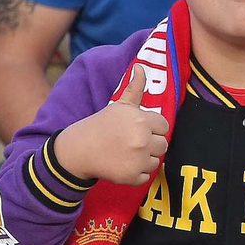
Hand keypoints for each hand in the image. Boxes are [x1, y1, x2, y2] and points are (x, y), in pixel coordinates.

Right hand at [52, 65, 170, 184]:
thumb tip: (140, 67)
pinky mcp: (133, 177)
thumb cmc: (102, 125)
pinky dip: (137, 173)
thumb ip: (134, 88)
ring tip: (127, 153)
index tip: (137, 129)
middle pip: (163, 144)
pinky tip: (123, 164)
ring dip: (145, 159)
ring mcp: (138, 160)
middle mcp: (142, 140)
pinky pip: (147, 176)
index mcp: (141, 120)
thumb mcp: (119, 106)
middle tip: (131, 142)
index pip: (164, 126)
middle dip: (150, 144)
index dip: (152, 128)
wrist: (81, 149)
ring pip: (156, 161)